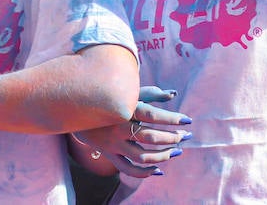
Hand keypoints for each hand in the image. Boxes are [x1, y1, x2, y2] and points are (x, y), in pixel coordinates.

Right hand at [71, 86, 190, 178]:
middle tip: (185, 136)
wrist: (78, 110)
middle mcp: (118, 127)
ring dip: (163, 156)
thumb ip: (151, 93)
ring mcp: (113, 143)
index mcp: (123, 108)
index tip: (188, 120)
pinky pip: (128, 169)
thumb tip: (173, 94)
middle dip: (172, 138)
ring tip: (177, 151)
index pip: (152, 115)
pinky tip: (159, 170)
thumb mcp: (127, 92)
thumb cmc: (109, 98)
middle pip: (149, 137)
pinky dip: (145, 173)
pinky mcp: (110, 154)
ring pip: (141, 157)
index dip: (172, 119)